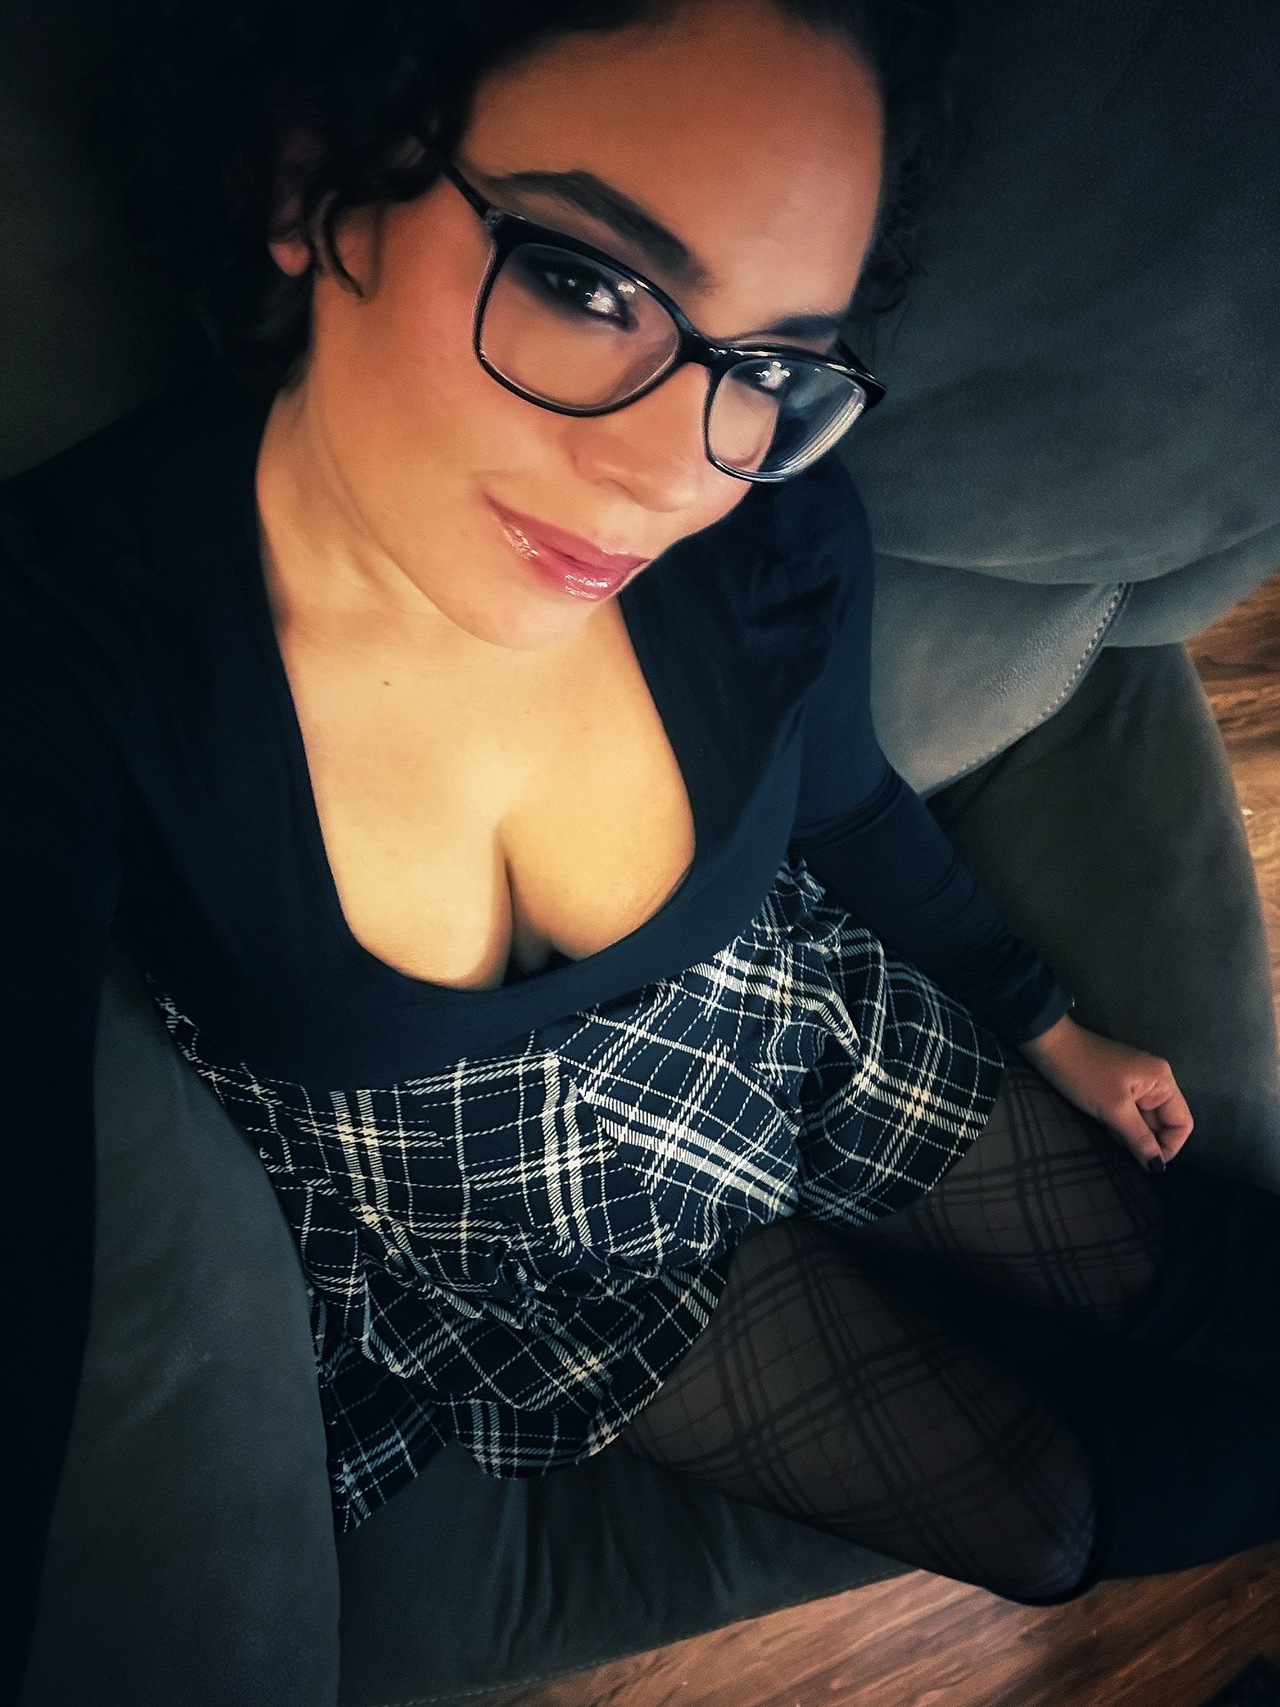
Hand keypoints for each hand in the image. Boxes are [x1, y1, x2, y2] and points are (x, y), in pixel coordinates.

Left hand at [1017, 1013, 1193, 1172]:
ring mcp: (1137, 1083)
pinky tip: (1104, 1124)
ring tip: (1109, 1131)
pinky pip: (1129, 1113)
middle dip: (1145, 1139)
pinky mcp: (1120, 1086)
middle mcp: (1156, 1080)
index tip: (1148, 1163)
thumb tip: (1159, 1167)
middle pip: (1163, 1123)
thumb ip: (1139, 1138)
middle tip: (1121, 1145)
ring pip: (1144, 1120)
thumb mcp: (1114, 1110)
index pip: (1182, 1122)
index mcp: (1162, 1081)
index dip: (1169, 1146)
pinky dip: (1119, 1123)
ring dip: (1130, 1133)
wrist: (1049, 1046)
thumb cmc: (1084, 1075)